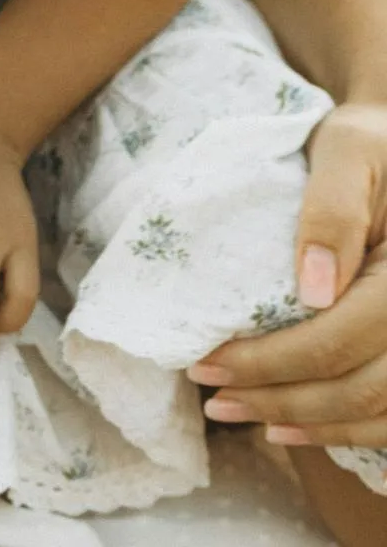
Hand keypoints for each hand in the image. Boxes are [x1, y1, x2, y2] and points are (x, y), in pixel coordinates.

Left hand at [190, 101, 386, 447]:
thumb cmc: (368, 146)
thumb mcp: (346, 151)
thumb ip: (332, 211)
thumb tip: (313, 292)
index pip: (337, 339)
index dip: (269, 362)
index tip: (206, 362)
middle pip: (357, 388)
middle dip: (278, 398)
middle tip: (212, 397)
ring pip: (376, 413)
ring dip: (306, 424)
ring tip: (240, 413)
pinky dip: (345, 431)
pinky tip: (293, 426)